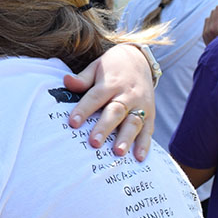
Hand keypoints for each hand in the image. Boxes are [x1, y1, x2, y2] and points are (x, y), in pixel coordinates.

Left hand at [64, 44, 154, 160]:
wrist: (139, 60)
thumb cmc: (112, 67)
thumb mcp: (96, 67)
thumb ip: (82, 79)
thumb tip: (66, 81)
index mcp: (111, 83)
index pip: (95, 97)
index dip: (84, 110)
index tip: (73, 123)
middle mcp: (127, 94)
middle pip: (115, 112)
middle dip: (104, 128)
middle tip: (94, 142)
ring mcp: (141, 105)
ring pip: (133, 122)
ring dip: (126, 138)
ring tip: (118, 153)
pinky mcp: (150, 114)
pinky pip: (148, 130)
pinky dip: (144, 145)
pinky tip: (138, 158)